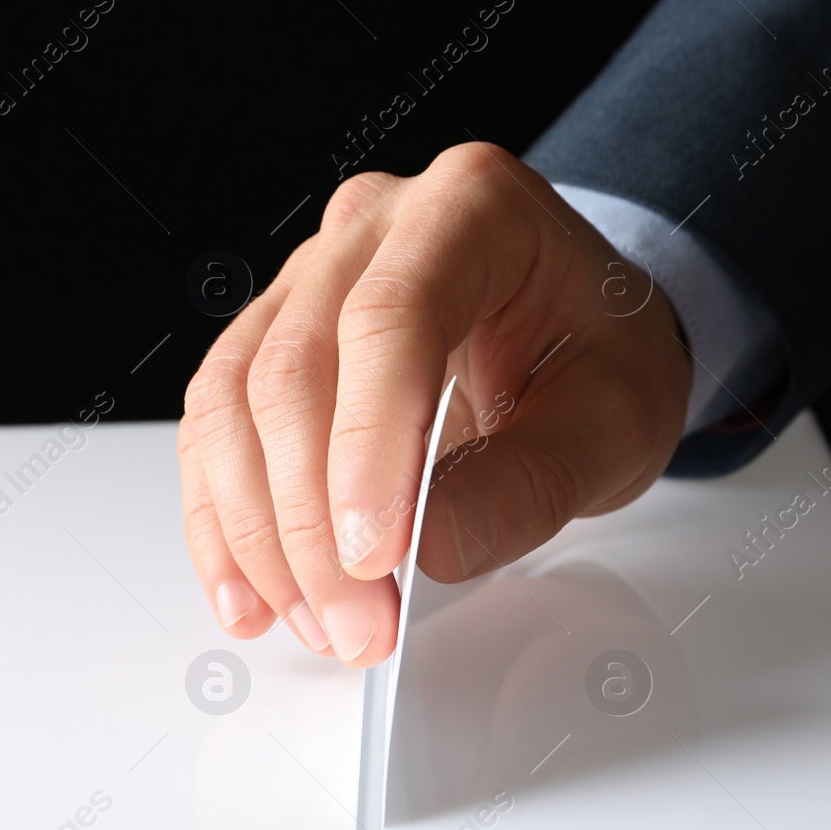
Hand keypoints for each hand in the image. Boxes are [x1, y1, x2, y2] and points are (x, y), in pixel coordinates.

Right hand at [179, 141, 690, 665]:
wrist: (584, 326)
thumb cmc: (602, 353)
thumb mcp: (614, 423)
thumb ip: (530, 482)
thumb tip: (430, 548)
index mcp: (472, 207)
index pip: (392, 319)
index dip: (368, 446)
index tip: (376, 557)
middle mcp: (372, 225)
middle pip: (297, 368)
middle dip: (312, 519)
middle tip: (359, 622)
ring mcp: (309, 275)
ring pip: (236, 399)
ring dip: (260, 529)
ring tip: (318, 619)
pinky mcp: (272, 333)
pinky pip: (215, 423)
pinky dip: (224, 517)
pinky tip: (251, 592)